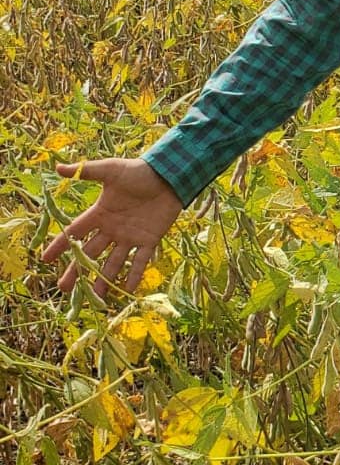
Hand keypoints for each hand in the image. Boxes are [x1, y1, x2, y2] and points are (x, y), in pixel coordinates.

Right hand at [41, 159, 183, 296]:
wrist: (169, 174)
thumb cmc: (139, 171)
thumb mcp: (111, 170)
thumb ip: (86, 171)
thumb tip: (58, 167)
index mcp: (100, 213)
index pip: (75, 233)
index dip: (60, 245)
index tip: (45, 260)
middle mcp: (112, 229)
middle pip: (90, 253)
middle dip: (77, 271)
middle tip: (65, 289)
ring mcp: (130, 236)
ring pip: (113, 262)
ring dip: (104, 279)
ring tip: (95, 298)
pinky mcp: (150, 239)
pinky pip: (140, 260)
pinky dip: (134, 274)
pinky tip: (127, 290)